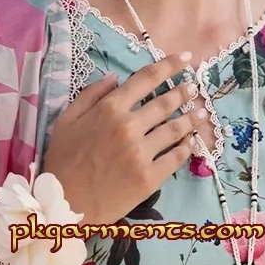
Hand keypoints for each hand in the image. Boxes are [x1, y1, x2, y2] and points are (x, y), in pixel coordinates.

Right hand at [43, 52, 205, 225]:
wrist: (65, 205)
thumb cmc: (62, 161)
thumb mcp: (66, 121)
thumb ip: (90, 95)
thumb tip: (114, 77)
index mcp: (109, 109)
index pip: (146, 79)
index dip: (169, 65)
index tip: (186, 59)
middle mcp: (129, 127)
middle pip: (166, 102)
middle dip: (184, 92)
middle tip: (194, 88)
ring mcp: (142, 153)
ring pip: (176, 129)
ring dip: (192, 118)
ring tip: (202, 112)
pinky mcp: (150, 177)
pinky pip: (176, 157)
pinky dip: (186, 147)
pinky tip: (190, 142)